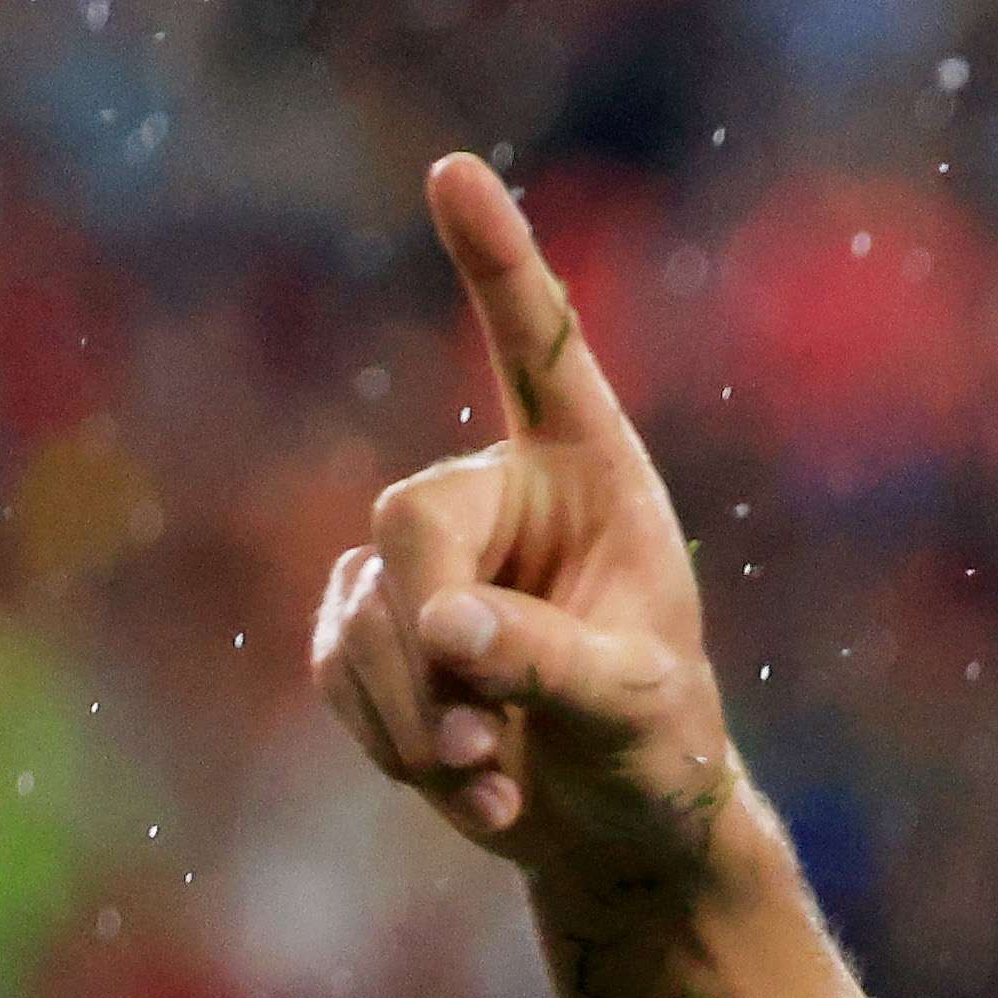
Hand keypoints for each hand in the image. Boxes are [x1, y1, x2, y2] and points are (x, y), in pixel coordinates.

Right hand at [307, 153, 735, 901]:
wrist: (617, 825)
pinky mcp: (371, 627)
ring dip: (416, 718)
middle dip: (430, 643)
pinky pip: (338, 670)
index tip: (456, 171)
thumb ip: (551, 661)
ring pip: (363, 615)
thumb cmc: (658, 746)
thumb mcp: (636, 707)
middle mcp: (498, 496)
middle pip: (408, 524)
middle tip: (476, 741)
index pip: (539, 353)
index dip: (498, 265)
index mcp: (591, 475)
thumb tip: (444, 623)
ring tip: (493, 778)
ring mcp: (422, 560)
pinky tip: (468, 788)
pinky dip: (393, 743)